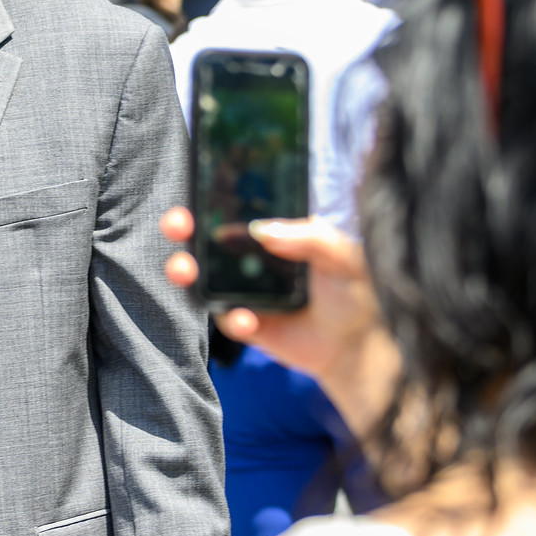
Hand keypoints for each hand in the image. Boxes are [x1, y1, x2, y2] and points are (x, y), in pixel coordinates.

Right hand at [160, 207, 400, 439]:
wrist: (359, 344)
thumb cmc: (355, 291)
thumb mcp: (342, 255)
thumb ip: (310, 237)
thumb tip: (262, 229)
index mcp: (274, 236)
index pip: (237, 212)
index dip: (212, 200)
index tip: (196, 191)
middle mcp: (253, 261)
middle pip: (207, 240)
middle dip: (184, 229)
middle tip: (176, 224)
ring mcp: (245, 293)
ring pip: (203, 279)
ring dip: (186, 272)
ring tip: (183, 270)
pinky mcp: (247, 325)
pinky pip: (227, 319)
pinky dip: (233, 318)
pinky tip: (247, 319)